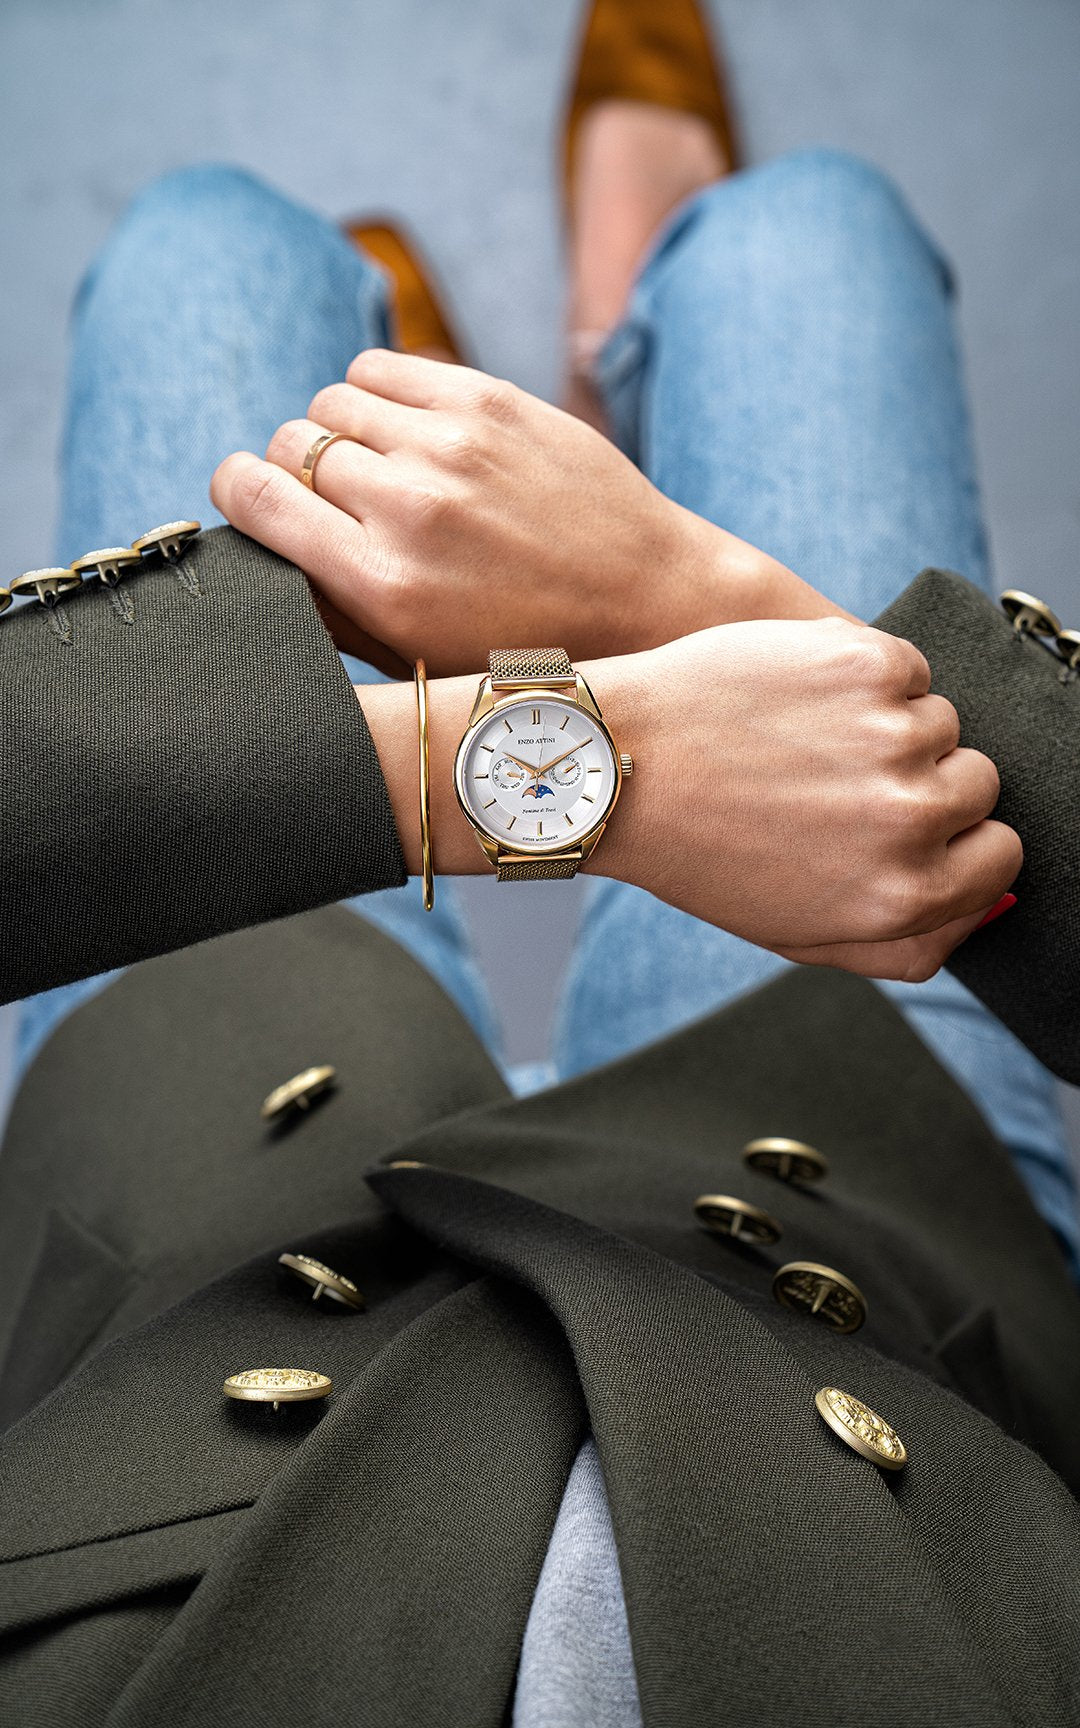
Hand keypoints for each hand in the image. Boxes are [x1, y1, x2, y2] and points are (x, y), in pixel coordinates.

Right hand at [211, 351, 834, 675]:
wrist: (649, 600)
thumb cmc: (529, 650)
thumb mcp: (423, 660)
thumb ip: (335, 607)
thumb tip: (265, 549)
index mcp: (382, 584)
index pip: (253, 493)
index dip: (237, 490)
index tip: (251, 498)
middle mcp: (410, 508)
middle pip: (289, 445)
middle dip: (296, 471)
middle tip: (334, 501)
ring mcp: (452, 446)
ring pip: (331, 401)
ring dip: (338, 432)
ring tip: (377, 468)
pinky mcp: (489, 400)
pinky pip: (381, 367)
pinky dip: (376, 394)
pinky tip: (404, 431)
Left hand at [588, 617, 1020, 979]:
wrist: (622, 765)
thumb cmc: (703, 852)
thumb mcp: (800, 931)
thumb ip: (909, 939)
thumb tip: (989, 905)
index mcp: (903, 897)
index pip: (1000, 856)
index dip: (956, 837)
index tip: (907, 824)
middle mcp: (910, 819)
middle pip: (977, 783)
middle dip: (922, 779)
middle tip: (835, 781)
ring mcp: (893, 734)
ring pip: (941, 721)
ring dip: (888, 725)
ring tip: (801, 742)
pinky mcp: (867, 664)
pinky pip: (909, 668)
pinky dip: (865, 675)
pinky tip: (797, 701)